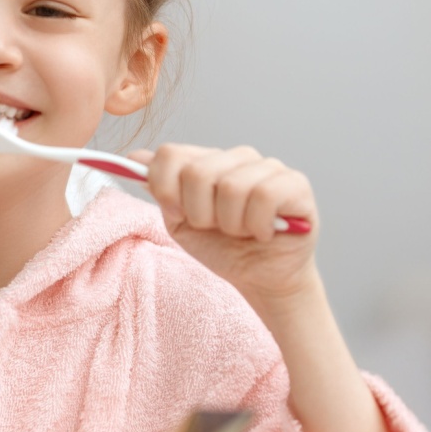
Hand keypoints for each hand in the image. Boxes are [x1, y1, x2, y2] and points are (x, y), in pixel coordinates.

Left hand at [130, 144, 320, 307]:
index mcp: (206, 160)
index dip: (165, 189)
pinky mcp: (296, 184)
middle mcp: (237, 156)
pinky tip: (264, 232)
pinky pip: (265, 195)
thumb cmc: (222, 247)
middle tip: (215, 228)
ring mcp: (269, 167)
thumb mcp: (180, 220)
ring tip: (241, 232)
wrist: (261, 278)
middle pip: (197, 171)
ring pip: (232, 186)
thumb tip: (134, 158)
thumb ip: (159, 187)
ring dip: (230, 224)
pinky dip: (258, 224)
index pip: (170, 153)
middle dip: (199, 213)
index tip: (176, 214)